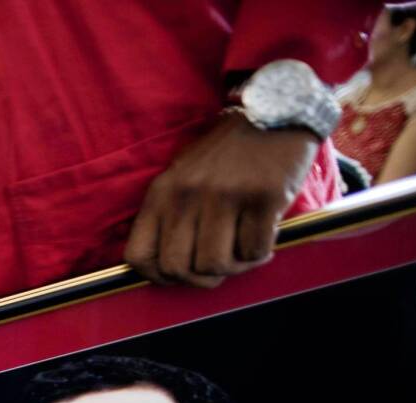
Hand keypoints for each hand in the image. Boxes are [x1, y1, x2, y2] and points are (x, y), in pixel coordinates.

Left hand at [124, 111, 318, 287]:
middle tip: (219, 266)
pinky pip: (254, 251)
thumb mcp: (183, 176)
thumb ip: (170, 215)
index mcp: (161, 193)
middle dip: (199, 279)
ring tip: (243, 251)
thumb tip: (166, 268)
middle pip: (177, 269)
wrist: (277, 109)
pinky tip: (265, 238)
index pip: (138, 257)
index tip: (181, 274)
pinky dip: (259, 254)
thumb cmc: (227, 152)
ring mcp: (225, 196)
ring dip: (233, 268)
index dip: (158, 277)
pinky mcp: (263, 198)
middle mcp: (187, 195)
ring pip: (215, 266)